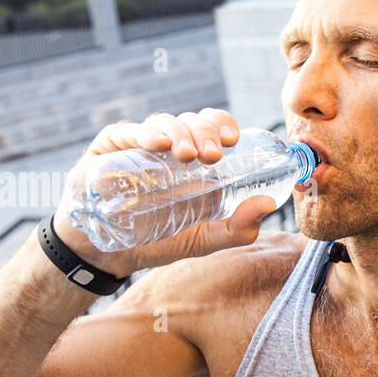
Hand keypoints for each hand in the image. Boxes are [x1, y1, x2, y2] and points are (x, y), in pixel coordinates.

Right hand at [52, 107, 277, 277]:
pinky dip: (145, 133)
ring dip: (180, 132)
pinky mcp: (110, 146)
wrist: (108, 254)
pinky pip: (128, 131)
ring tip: (188, 154)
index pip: (214, 129)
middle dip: (206, 132)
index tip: (233, 140)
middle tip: (213, 155)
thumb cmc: (157, 240)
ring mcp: (140, 145)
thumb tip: (269, 204)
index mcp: (196, 162)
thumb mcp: (202, 239)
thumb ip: (238, 228)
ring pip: (165, 122)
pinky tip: (157, 144)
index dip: (224, 126)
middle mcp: (170, 148)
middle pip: (193, 122)